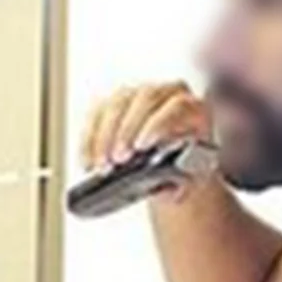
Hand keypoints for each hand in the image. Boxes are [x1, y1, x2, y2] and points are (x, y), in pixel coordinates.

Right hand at [80, 81, 212, 201]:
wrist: (172, 166)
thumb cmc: (183, 172)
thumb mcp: (186, 180)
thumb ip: (179, 182)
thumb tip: (162, 188)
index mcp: (194, 109)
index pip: (176, 106)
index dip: (157, 125)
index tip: (141, 147)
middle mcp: (168, 93)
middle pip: (144, 99)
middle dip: (126, 130)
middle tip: (116, 159)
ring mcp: (139, 94)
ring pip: (118, 102)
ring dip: (104, 134)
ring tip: (101, 164)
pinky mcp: (115, 103)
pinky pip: (97, 112)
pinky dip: (89, 138)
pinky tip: (88, 160)